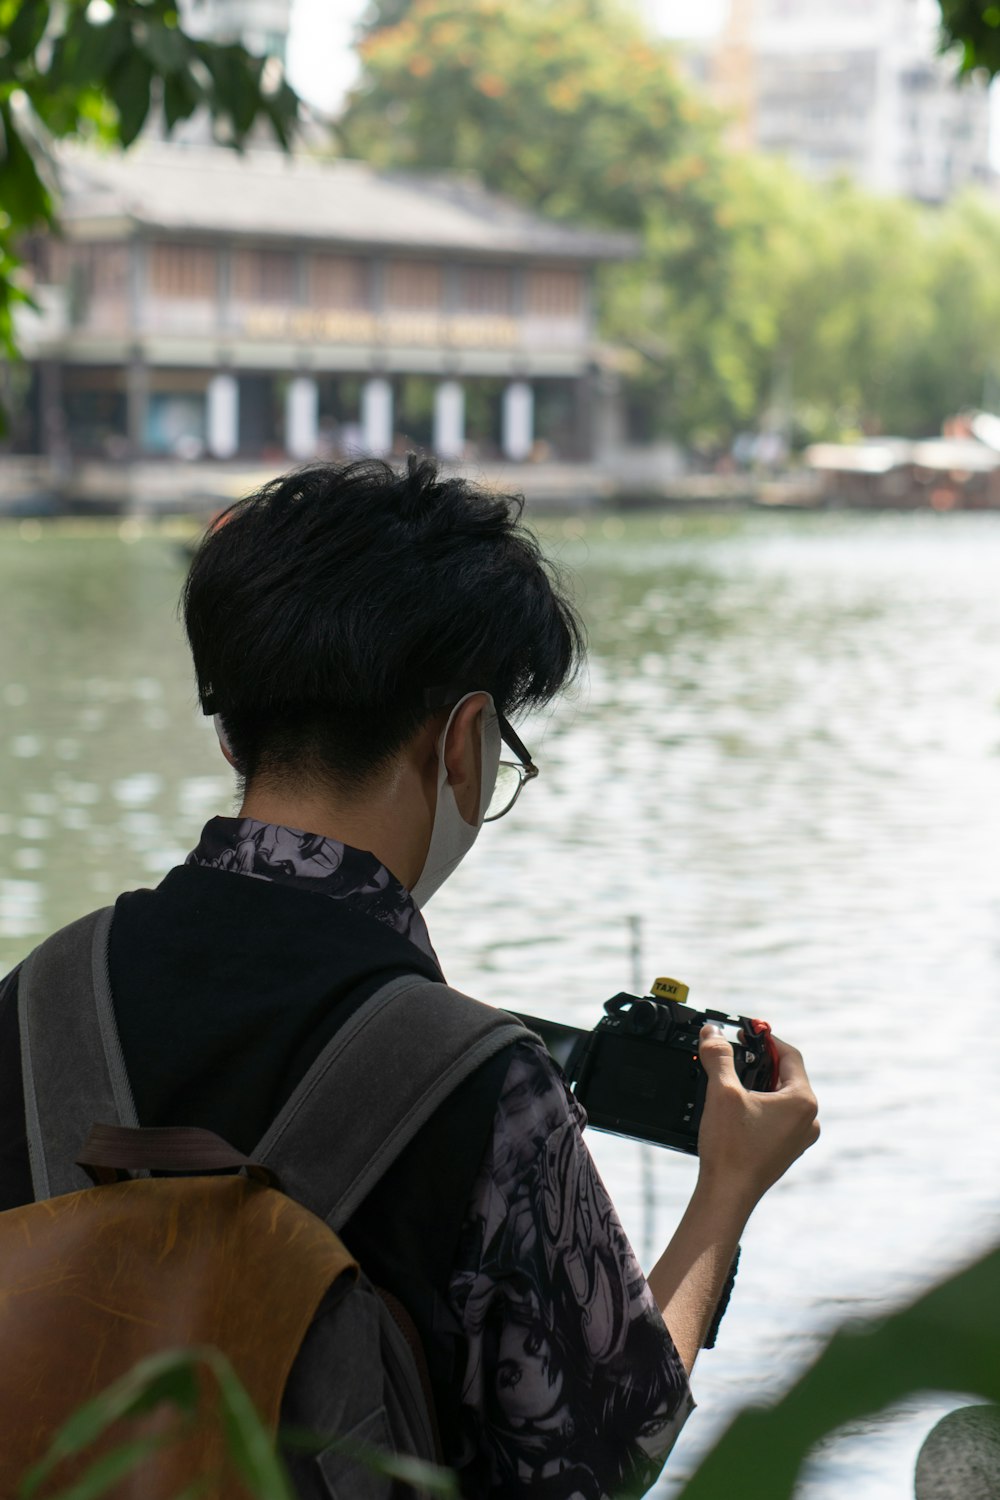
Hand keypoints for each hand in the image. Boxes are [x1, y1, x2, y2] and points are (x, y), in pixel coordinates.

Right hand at [695, 1026, 819, 1211]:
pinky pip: (778, 1116)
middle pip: (786, 1074)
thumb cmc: (731, 1148)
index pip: (790, 1055)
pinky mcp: (786, 1149)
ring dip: (759, 1083)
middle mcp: (808, 1119)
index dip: (766, 1038)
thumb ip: (718, 1056)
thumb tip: (712, 1032)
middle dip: (760, 1061)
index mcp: (802, 1101)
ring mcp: (799, 1137)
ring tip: (732, 1079)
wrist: (727, 1194)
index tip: (747, 1031)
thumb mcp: (722, 1092)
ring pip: (781, 1096)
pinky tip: (737, 1106)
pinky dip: (760, 1104)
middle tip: (735, 1052)